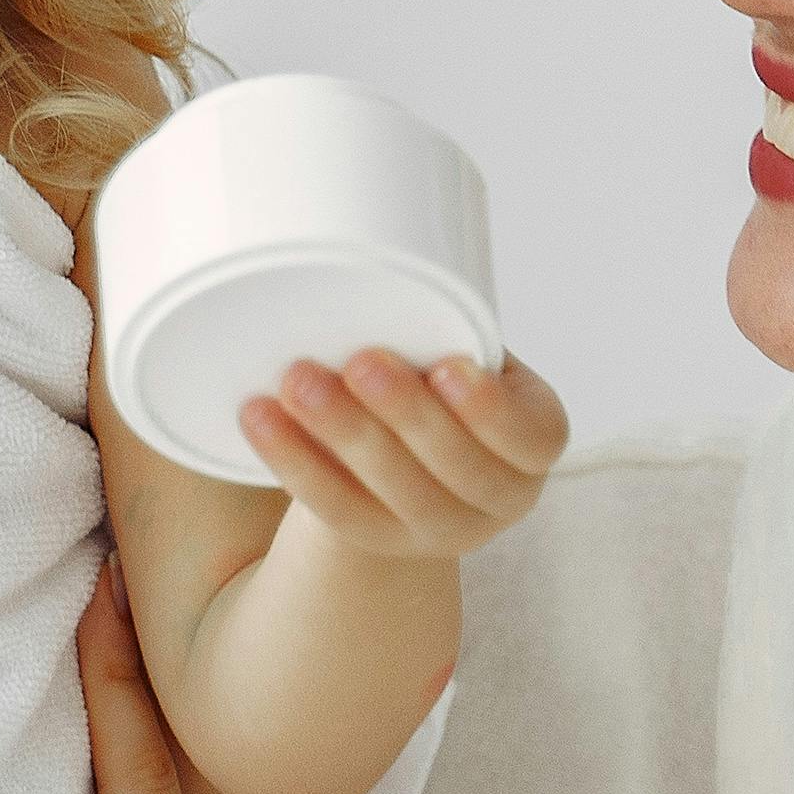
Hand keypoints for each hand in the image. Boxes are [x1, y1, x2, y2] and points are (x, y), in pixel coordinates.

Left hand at [234, 348, 568, 563]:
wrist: (414, 457)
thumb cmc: (445, 383)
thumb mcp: (469, 353)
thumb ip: (447, 329)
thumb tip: (386, 254)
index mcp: (534, 444)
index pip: (529, 437)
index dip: (490, 411)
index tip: (447, 367)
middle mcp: (499, 497)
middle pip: (454, 468)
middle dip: (404, 414)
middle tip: (360, 361)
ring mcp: (439, 530)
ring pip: (390, 492)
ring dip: (340, 434)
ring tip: (297, 381)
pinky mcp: (378, 539)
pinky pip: (332, 505)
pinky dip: (293, 460)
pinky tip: (259, 418)